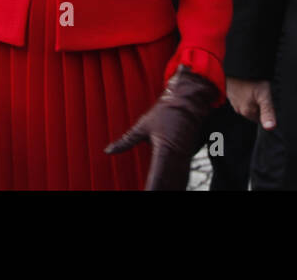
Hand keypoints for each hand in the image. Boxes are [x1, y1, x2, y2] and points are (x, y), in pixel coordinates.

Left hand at [105, 67, 220, 189]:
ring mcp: (185, 158)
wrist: (188, 102)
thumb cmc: (165, 112)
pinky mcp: (188, 158)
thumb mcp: (142, 126)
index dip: (152, 188)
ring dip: (170, 188)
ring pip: (178, 181)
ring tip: (159, 194)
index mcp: (165, 149)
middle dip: (160, 190)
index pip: (158, 176)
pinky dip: (177, 185)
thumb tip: (108, 151)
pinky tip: (172, 189)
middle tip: (149, 194)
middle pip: (169, 183)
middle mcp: (177, 157)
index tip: (147, 194)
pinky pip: (182, 176)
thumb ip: (126, 141)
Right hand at [227, 77, 276, 129]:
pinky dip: (245, 93)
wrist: (237, 66)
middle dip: (259, 105)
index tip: (267, 101)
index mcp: (247, 112)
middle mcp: (239, 109)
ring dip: (252, 98)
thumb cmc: (251, 80)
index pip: (259, 119)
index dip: (266, 111)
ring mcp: (233, 101)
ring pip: (247, 104)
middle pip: (253, 112)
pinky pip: (240, 97)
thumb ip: (268, 112)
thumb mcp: (264, 95)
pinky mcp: (230, 93)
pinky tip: (248, 86)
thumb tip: (270, 128)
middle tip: (263, 93)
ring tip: (255, 88)